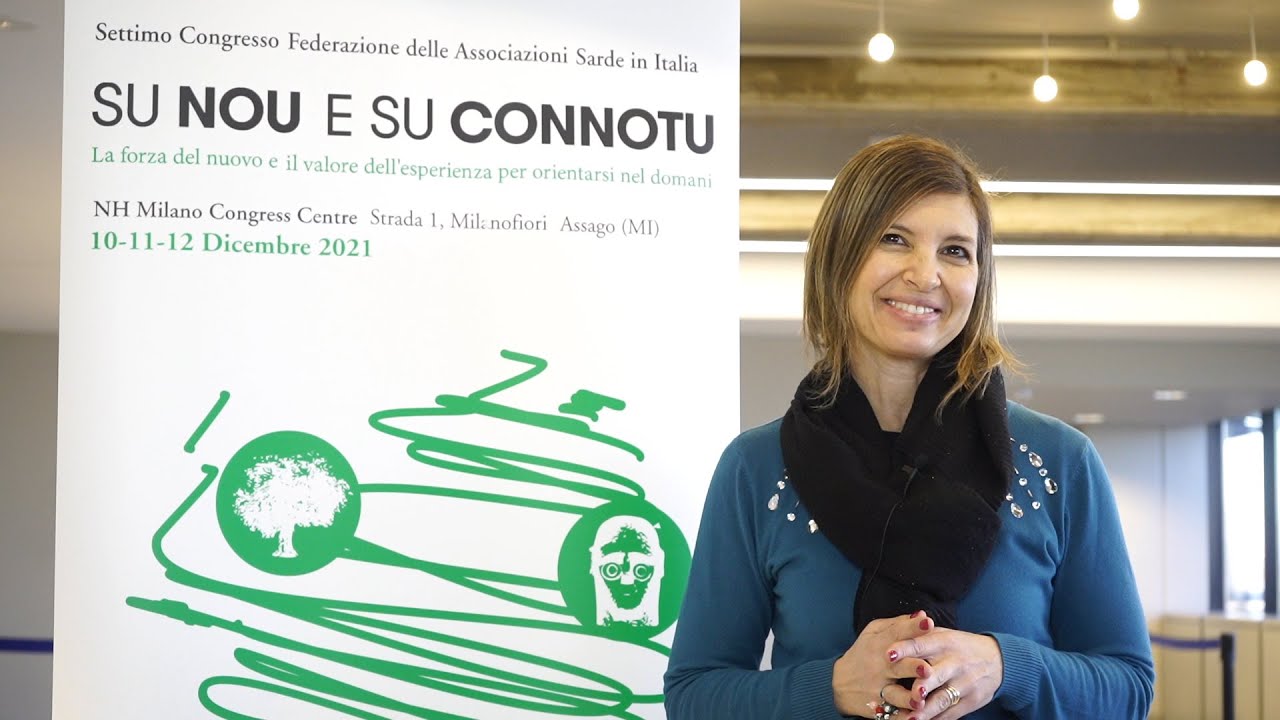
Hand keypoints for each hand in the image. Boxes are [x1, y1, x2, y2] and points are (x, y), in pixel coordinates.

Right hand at [833, 611, 936, 717]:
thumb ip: (898, 624)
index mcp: (880, 645)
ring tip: (919, 700)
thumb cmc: (863, 653)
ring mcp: (878, 689)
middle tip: (927, 668)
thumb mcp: (873, 633)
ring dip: (908, 698)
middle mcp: (880, 667)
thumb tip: (922, 615)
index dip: (912, 628)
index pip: (897, 634)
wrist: (838, 683)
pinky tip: (913, 719)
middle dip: (912, 667)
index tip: (927, 622)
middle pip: (898, 666)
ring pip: (895, 694)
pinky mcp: (877, 708)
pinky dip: (902, 718)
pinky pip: (891, 715)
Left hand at [885, 627, 1003, 719]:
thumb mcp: (944, 634)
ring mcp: (963, 684)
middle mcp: (954, 663)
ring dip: (927, 711)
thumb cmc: (960, 646)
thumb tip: (894, 627)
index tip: (888, 654)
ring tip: (910, 719)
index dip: (905, 649)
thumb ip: (919, 633)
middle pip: (936, 675)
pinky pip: (950, 714)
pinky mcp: (970, 701)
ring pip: (943, 699)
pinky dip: (935, 719)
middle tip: (908, 693)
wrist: (998, 660)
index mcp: (943, 642)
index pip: (922, 644)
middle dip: (922, 685)